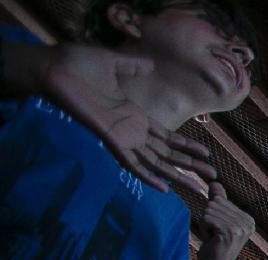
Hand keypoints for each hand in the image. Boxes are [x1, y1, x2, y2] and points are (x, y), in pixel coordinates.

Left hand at [35, 44, 214, 193]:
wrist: (54, 69)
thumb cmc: (78, 64)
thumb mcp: (113, 63)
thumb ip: (132, 66)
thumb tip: (150, 64)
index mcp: (133, 115)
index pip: (166, 136)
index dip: (186, 145)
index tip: (206, 153)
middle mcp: (131, 130)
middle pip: (167, 153)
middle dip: (190, 164)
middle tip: (213, 176)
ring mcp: (122, 137)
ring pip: (157, 161)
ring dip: (179, 173)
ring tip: (199, 185)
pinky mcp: (111, 139)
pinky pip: (132, 163)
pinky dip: (148, 176)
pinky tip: (164, 188)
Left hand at [189, 182, 253, 259]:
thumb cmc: (213, 244)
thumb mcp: (216, 219)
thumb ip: (218, 201)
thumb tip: (214, 182)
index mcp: (248, 219)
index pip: (220, 200)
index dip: (213, 214)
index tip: (218, 230)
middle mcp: (247, 222)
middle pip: (215, 203)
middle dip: (208, 218)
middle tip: (214, 234)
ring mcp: (240, 228)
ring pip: (209, 210)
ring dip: (205, 223)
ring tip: (213, 237)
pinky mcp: (229, 233)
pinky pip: (207, 217)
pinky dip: (204, 228)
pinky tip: (211, 239)